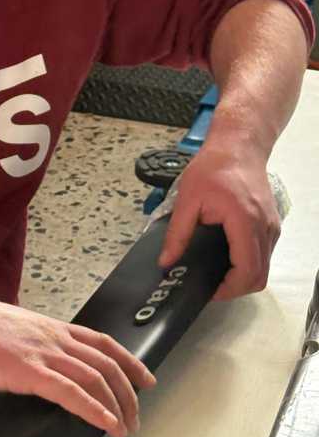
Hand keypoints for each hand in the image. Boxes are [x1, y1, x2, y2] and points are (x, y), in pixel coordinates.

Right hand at [0, 288, 156, 436]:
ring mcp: (42, 353)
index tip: (144, 378)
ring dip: (117, 405)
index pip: (103, 342)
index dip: (129, 361)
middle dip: (129, 391)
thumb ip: (29, 348)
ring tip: (125, 427)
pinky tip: (105, 423)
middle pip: (107, 362)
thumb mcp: (10, 333)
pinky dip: (94, 409)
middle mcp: (54, 338)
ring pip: (96, 377)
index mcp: (50, 328)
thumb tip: (34, 365)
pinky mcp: (27, 371)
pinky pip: (71, 392)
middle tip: (138, 414)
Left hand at [159, 143, 280, 300]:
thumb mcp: (187, 200)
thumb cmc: (214, 167)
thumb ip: (177, 234)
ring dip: (243, 277)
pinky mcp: (270, 224)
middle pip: (259, 276)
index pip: (246, 270)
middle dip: (235, 288)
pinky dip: (249, 264)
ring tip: (216, 274)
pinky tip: (227, 258)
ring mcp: (271, 226)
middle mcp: (264, 227)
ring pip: (264, 267)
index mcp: (244, 221)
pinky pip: (265, 254)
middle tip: (210, 286)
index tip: (207, 290)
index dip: (228, 289)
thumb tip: (166, 261)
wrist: (237, 146)